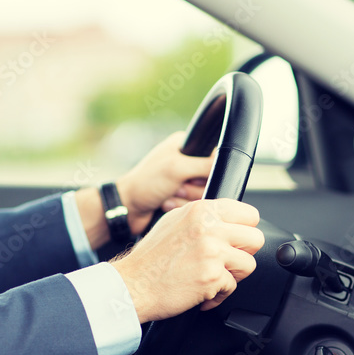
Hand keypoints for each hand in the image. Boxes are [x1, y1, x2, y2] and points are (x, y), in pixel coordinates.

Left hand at [73, 131, 214, 248]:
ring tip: (168, 194)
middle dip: (191, 188)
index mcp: (185, 146)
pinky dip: (179, 206)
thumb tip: (227, 164)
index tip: (192, 177)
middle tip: (175, 186)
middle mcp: (185, 161)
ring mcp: (182, 180)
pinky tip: (165, 203)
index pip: (214, 157)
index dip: (205, 172)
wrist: (126, 209)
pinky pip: (193, 205)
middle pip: (209, 180)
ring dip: (184, 199)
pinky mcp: (179, 197)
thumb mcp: (177, 169)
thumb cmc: (145, 184)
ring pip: (202, 195)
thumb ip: (205, 165)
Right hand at [110, 199, 263, 322]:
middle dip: (243, 253)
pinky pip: (232, 287)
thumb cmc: (151, 258)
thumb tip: (229, 221)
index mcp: (202, 210)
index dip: (244, 230)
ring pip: (249, 264)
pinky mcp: (212, 276)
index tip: (236, 240)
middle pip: (256, 238)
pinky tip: (202, 291)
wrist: (133, 284)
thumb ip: (204, 217)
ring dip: (233, 276)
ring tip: (213, 276)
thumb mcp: (175, 221)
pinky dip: (218, 295)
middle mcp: (209, 227)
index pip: (248, 214)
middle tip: (227, 261)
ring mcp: (212, 252)